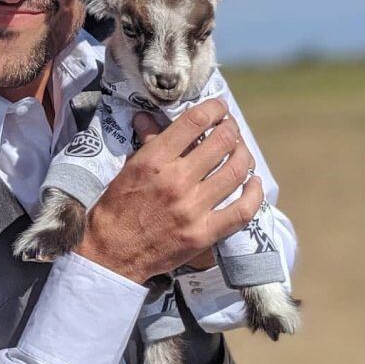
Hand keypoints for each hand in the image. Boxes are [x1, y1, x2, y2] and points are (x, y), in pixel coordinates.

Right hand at [76, 98, 262, 284]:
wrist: (110, 254)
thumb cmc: (115, 209)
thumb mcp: (127, 170)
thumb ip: (147, 143)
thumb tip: (148, 116)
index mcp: (154, 161)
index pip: (195, 121)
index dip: (214, 108)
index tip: (219, 108)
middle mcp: (177, 181)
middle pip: (222, 142)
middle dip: (231, 129)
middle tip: (230, 130)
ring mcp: (193, 209)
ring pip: (236, 171)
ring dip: (244, 156)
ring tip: (240, 152)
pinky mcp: (204, 234)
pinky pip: (242, 210)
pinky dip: (254, 193)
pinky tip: (253, 183)